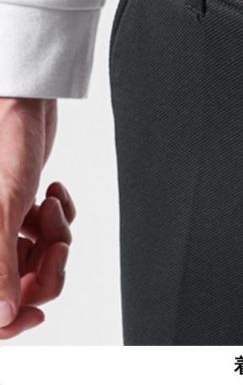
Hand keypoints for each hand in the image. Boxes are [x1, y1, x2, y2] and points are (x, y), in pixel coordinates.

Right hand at [0, 97, 74, 338]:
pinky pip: (46, 231)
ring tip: (49, 206)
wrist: (22, 101)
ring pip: (37, 259)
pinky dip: (58, 215)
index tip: (36, 312)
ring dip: (54, 236)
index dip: (8, 320)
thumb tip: (2, 317)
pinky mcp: (18, 207)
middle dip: (44, 268)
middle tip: (57, 246)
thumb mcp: (1, 211)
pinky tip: (52, 191)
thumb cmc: (2, 146)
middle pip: (17, 288)